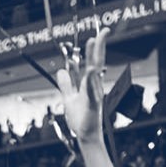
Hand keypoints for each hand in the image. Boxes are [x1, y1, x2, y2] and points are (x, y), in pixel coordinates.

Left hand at [54, 27, 109, 146]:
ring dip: (95, 57)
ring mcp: (94, 94)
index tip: (95, 36)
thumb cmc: (81, 118)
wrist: (86, 134)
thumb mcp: (69, 98)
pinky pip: (91, 90)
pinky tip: (90, 70)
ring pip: (95, 73)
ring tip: (95, 42)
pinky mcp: (92, 104)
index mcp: (89, 84)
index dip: (94, 50)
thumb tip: (61, 71)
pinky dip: (90, 80)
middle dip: (99, 47)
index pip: (92, 63)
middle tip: (103, 32)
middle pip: (97, 63)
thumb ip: (66, 85)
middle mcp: (94, 87)